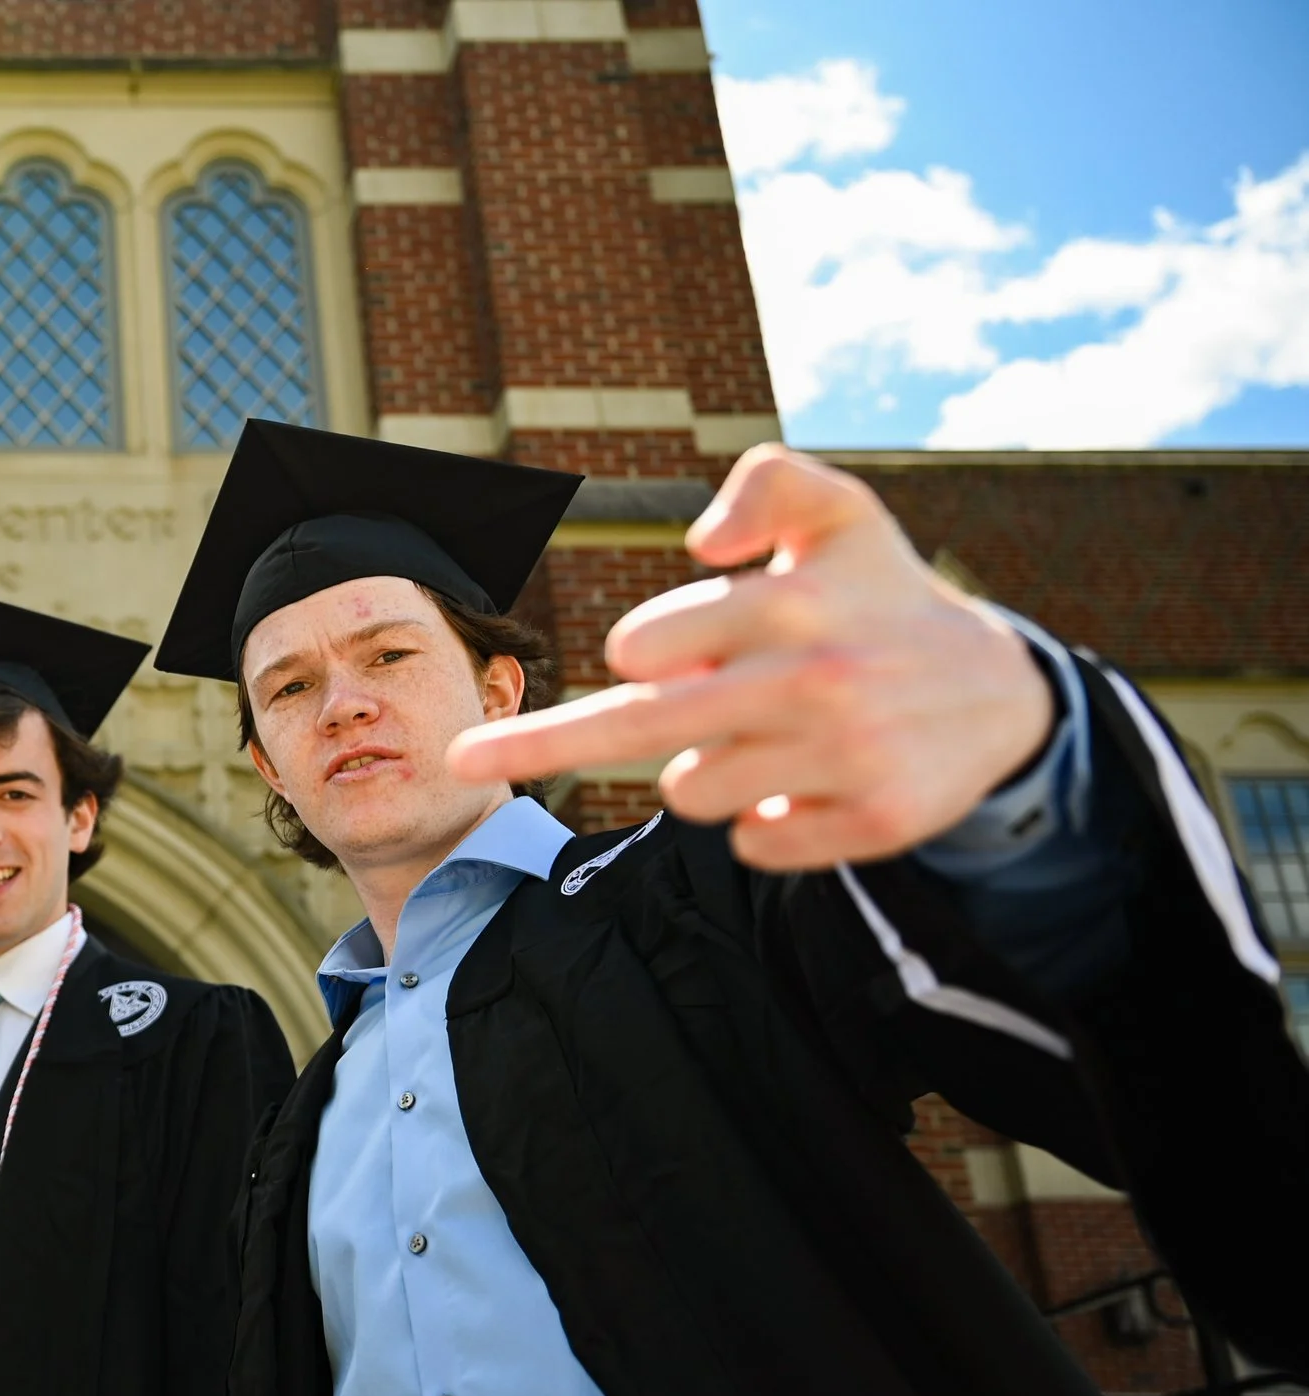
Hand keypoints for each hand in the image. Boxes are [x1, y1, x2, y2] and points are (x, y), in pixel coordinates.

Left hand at [447, 444, 1054, 869]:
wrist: (1002, 691)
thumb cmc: (881, 594)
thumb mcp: (839, 511)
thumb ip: (768, 483)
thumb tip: (701, 542)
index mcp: (788, 603)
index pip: (647, 646)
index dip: (639, 653)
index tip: (647, 657)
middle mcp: (815, 679)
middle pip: (639, 728)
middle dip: (534, 743)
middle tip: (460, 757)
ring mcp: (848, 757)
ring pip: (693, 793)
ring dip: (706, 770)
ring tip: (767, 736)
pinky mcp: (877, 822)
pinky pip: (757, 843)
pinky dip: (765, 821)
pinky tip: (810, 783)